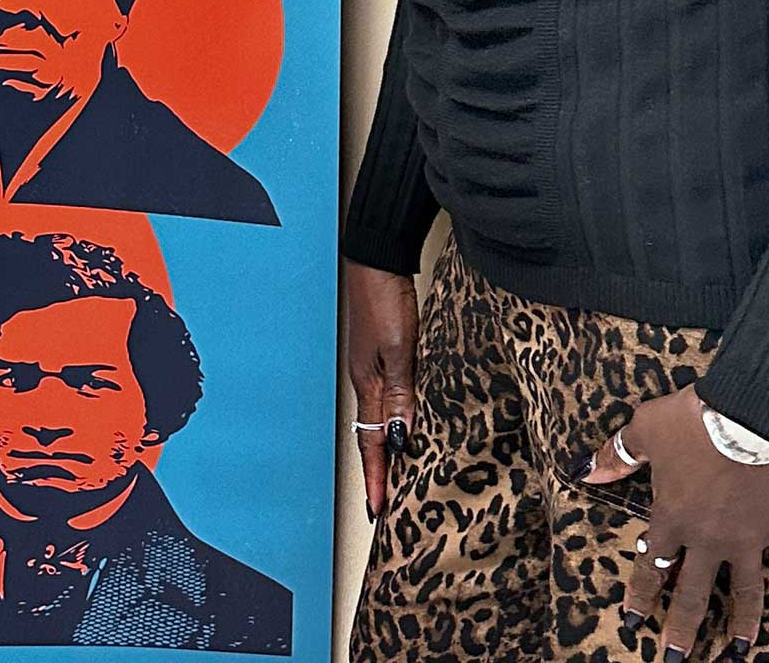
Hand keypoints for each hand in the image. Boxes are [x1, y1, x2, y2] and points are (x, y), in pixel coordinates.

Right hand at [344, 260, 416, 519]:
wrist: (376, 256)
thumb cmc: (385, 299)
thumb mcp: (400, 349)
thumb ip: (401, 394)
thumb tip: (401, 439)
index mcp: (367, 382)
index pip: (372, 441)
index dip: (377, 477)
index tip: (379, 511)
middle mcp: (365, 378)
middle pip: (371, 434)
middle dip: (377, 470)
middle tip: (384, 503)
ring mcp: (371, 364)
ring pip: (378, 417)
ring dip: (385, 448)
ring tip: (393, 475)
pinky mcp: (381, 351)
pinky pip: (385, 398)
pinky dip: (391, 420)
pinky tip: (403, 423)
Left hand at [582, 384, 768, 657]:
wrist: (746, 414)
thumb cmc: (690, 420)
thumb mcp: (644, 430)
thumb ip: (618, 455)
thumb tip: (589, 472)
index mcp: (673, 516)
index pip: (652, 563)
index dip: (641, 593)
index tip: (633, 622)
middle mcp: (709, 537)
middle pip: (694, 591)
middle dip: (683, 626)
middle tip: (676, 657)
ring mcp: (748, 536)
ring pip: (746, 590)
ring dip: (744, 621)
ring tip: (741, 651)